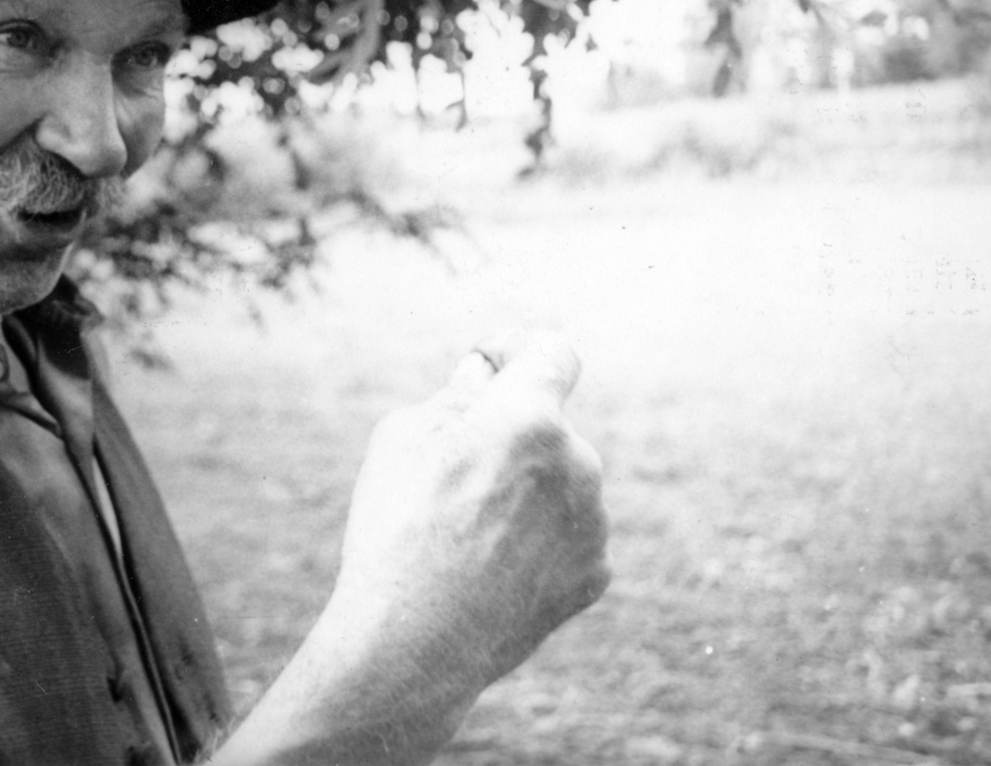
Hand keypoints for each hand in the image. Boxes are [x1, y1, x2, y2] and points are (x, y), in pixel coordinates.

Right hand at [214, 332, 609, 765]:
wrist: (414, 641)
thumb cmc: (397, 528)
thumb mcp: (402, 439)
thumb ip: (455, 398)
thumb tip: (485, 378)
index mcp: (530, 417)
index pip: (554, 353)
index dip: (518, 349)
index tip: (489, 365)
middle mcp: (578, 463)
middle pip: (547, 426)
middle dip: (509, 435)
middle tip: (451, 471)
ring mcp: (593, 523)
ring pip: (557, 483)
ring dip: (523, 489)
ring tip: (461, 532)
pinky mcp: (593, 575)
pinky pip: (565, 535)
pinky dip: (534, 540)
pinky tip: (486, 568)